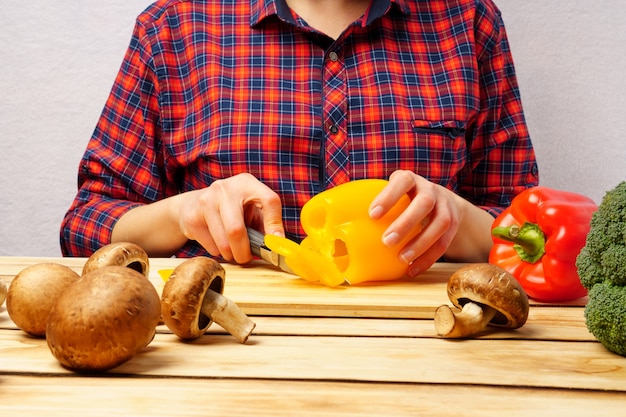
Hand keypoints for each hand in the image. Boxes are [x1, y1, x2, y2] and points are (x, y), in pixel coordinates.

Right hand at [177, 173, 283, 262]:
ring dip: (231, 254)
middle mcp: (225, 189)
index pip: (269, 201)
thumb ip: (266, 225)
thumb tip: (278, 248)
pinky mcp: (193, 216)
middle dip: (244, 252)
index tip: (275, 243)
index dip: (274, 225)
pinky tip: (217, 242)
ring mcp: (206, 201)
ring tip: (232, 250)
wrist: (193, 204)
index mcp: (247, 183)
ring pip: (223, 243)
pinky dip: (218, 252)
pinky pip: (211, 246)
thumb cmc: (231, 209)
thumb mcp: (251, 209)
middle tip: (246, 258)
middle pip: (237, 230)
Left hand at [368, 170, 491, 277]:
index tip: (372, 215)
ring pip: (440, 223)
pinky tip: (412, 269)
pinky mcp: (453, 224)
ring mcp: (445, 206)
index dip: (388, 197)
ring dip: (420, 243)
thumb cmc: (404, 199)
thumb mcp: (392, 193)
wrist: (443, 201)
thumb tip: (330, 219)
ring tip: (401, 259)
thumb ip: (372, 201)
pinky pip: (444, 242)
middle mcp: (430, 190)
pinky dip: (428, 258)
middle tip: (386, 241)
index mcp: (410, 179)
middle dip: (406, 223)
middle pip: (424, 203)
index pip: (402, 181)